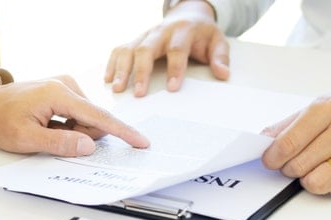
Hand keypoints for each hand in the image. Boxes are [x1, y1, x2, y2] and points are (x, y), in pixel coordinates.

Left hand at [0, 75, 149, 155]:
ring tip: (47, 131)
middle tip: (53, 139)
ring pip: (87, 118)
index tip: (141, 142)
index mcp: (58, 95)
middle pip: (93, 119)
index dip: (122, 132)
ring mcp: (66, 86)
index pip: (98, 116)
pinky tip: (50, 125)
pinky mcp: (64, 90)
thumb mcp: (27, 139)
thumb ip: (60, 143)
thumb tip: (89, 145)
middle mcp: (66, 85)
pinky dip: (70, 125)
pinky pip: (80, 113)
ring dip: (75, 131)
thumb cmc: (1, 120)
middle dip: (83, 136)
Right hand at [105, 1, 228, 96]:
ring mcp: (145, 35)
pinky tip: (107, 79)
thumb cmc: (202, 34)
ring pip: (129, 48)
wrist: (188, 15)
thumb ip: (220, 57)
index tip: (173, 89)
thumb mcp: (218, 41)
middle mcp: (160, 31)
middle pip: (146, 48)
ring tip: (117, 89)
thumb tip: (223, 74)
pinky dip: (112, 63)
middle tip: (138, 94)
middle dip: (141, 71)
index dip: (175, 68)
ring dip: (121, 69)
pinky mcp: (135, 40)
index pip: (177, 49)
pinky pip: (119, 49)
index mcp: (182, 31)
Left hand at [261, 91, 330, 199]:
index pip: (288, 143)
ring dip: (310, 180)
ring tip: (318, 167)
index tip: (270, 161)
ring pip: (318, 183)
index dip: (273, 158)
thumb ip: (287, 127)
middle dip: (290, 169)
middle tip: (297, 162)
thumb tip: (261, 143)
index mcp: (330, 108)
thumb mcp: (317, 108)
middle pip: (300, 166)